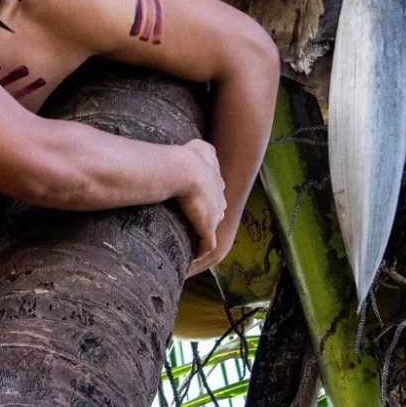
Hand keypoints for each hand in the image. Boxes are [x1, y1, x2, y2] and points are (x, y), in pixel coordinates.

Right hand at [174, 139, 225, 268]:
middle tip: (193, 228)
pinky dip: (200, 254)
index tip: (196, 206)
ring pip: (212, 230)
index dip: (206, 200)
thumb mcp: (199, 147)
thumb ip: (201, 147)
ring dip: (203, 239)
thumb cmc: (188, 156)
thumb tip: (198, 145)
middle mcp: (219, 199)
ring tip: (193, 248)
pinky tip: (192, 261)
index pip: (215, 194)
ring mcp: (215, 215)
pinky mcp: (208, 228)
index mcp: (216, 182)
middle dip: (207, 220)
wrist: (187, 170)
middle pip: (216, 213)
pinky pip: (206, 246)